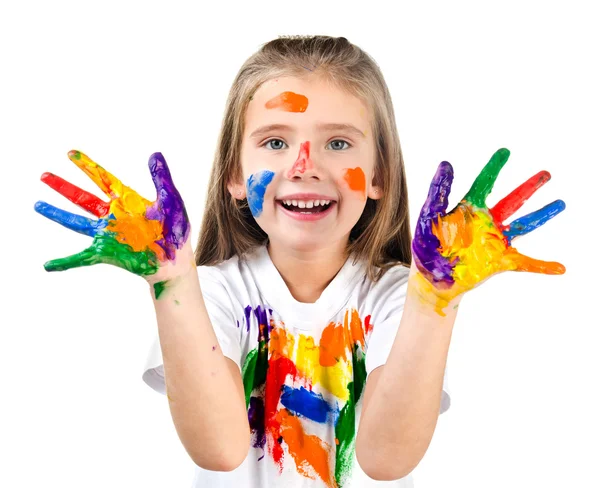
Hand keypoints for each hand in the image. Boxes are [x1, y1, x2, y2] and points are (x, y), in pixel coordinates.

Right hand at [34, 150, 191, 281]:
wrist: (176, 259)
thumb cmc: (176, 230)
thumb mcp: (170, 199)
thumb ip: (161, 178)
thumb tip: (155, 154)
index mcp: (128, 200)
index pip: (103, 179)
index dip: (87, 166)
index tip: (71, 153)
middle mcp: (114, 215)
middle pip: (83, 197)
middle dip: (64, 187)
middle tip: (44, 175)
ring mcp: (109, 234)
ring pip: (76, 222)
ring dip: (57, 215)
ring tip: (38, 205)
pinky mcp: (108, 252)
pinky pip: (82, 257)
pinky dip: (65, 262)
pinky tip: (49, 265)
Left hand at [411, 148, 565, 314]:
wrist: (430, 277)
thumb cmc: (427, 245)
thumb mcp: (428, 216)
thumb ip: (438, 192)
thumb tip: (446, 164)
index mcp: (468, 209)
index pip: (483, 184)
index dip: (493, 168)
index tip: (504, 152)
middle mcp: (485, 222)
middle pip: (512, 200)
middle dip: (529, 187)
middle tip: (546, 173)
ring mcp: (494, 241)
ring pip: (523, 224)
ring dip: (542, 215)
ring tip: (560, 203)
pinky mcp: (498, 261)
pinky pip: (524, 263)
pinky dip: (541, 266)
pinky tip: (559, 268)